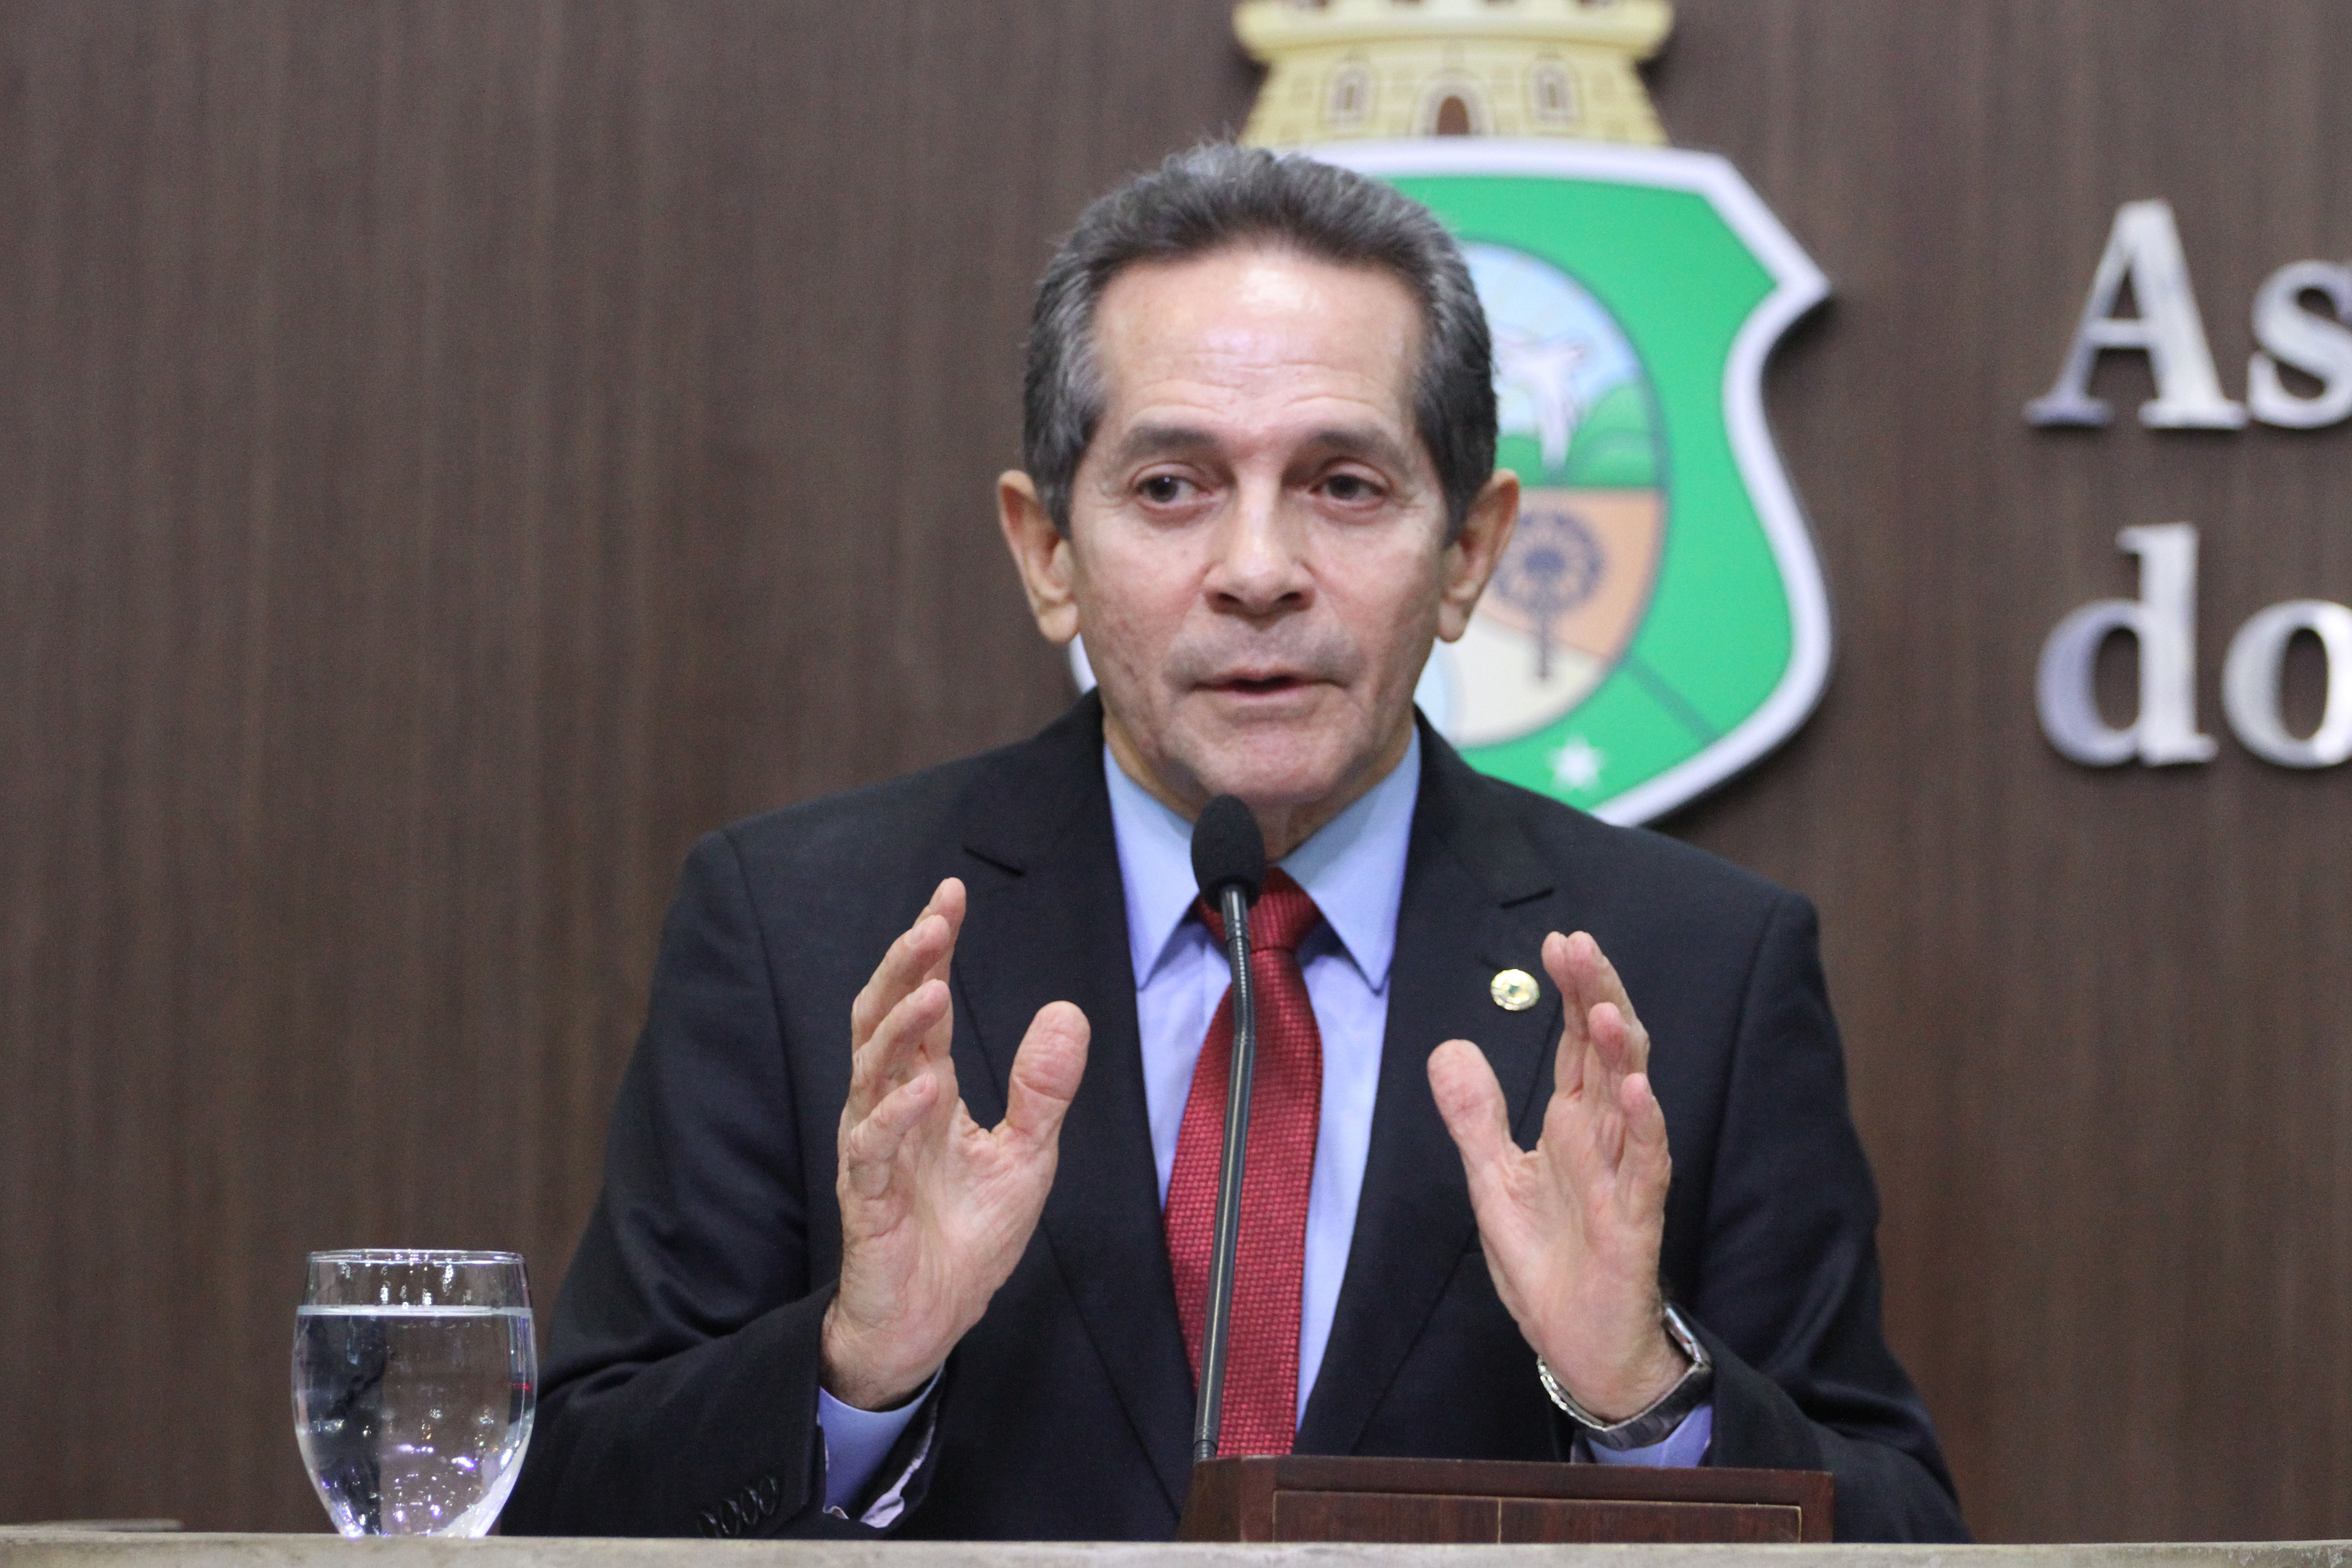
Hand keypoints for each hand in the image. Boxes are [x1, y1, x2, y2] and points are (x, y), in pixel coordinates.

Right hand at [820, 877, 1090, 1409]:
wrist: (932, 1317)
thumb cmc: (968, 1235)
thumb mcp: (1028, 1154)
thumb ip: (1044, 1087)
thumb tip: (1068, 1011)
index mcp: (927, 1089)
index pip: (924, 1004)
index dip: (932, 949)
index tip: (951, 895)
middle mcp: (892, 1105)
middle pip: (886, 1018)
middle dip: (906, 966)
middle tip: (934, 920)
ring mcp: (873, 1146)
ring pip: (871, 1069)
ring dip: (901, 1025)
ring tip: (935, 984)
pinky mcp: (865, 1196)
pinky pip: (869, 1145)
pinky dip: (893, 1114)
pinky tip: (923, 1087)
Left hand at [1427, 930, 1684, 1421]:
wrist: (1579, 1345)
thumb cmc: (1551, 1264)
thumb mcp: (1493, 1181)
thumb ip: (1475, 1116)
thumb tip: (1449, 1046)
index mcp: (1572, 1125)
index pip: (1577, 1044)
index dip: (1572, 992)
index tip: (1559, 941)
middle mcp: (1603, 1139)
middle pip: (1608, 1053)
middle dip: (1597, 997)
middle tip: (1580, 945)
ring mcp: (1623, 1176)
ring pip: (1630, 1100)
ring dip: (1621, 1053)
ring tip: (1603, 1007)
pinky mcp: (1634, 1222)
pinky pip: (1645, 1168)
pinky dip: (1645, 1128)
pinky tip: (1640, 1090)